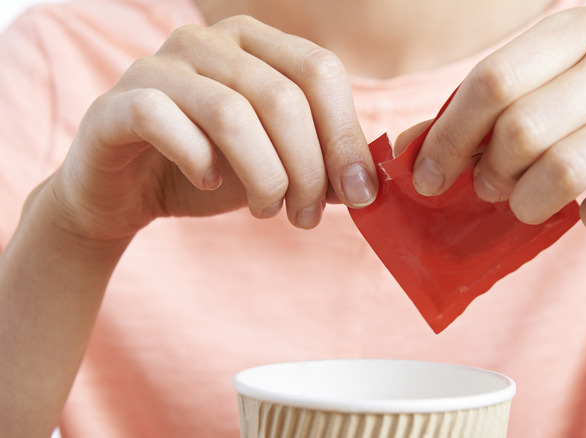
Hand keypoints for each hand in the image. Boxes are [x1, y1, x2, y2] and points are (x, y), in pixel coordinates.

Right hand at [51, 15, 377, 241]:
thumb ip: (320, 163)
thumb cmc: (210, 170)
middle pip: (283, 98)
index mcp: (256, 44)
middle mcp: (208, 41)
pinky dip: (199, 161)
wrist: (126, 190)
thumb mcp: (277, 165)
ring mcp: (159, 65)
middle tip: (307, 216)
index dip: (346, 136)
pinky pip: (166, 122)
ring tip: (268, 211)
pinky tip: (210, 183)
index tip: (360, 193)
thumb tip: (366, 182)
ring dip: (263, 176)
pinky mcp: (118, 102)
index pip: (321, 72)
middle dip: (308, 168)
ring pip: (232, 113)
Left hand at [410, 7, 585, 246]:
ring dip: (527, 204)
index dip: (448, 136)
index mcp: (581, 31)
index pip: (493, 80)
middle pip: (522, 128)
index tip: (426, 178)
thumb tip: (402, 155)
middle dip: (489, 174)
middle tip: (487, 190)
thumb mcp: (538, 112)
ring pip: (564, 170)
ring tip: (526, 206)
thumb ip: (471, 125)